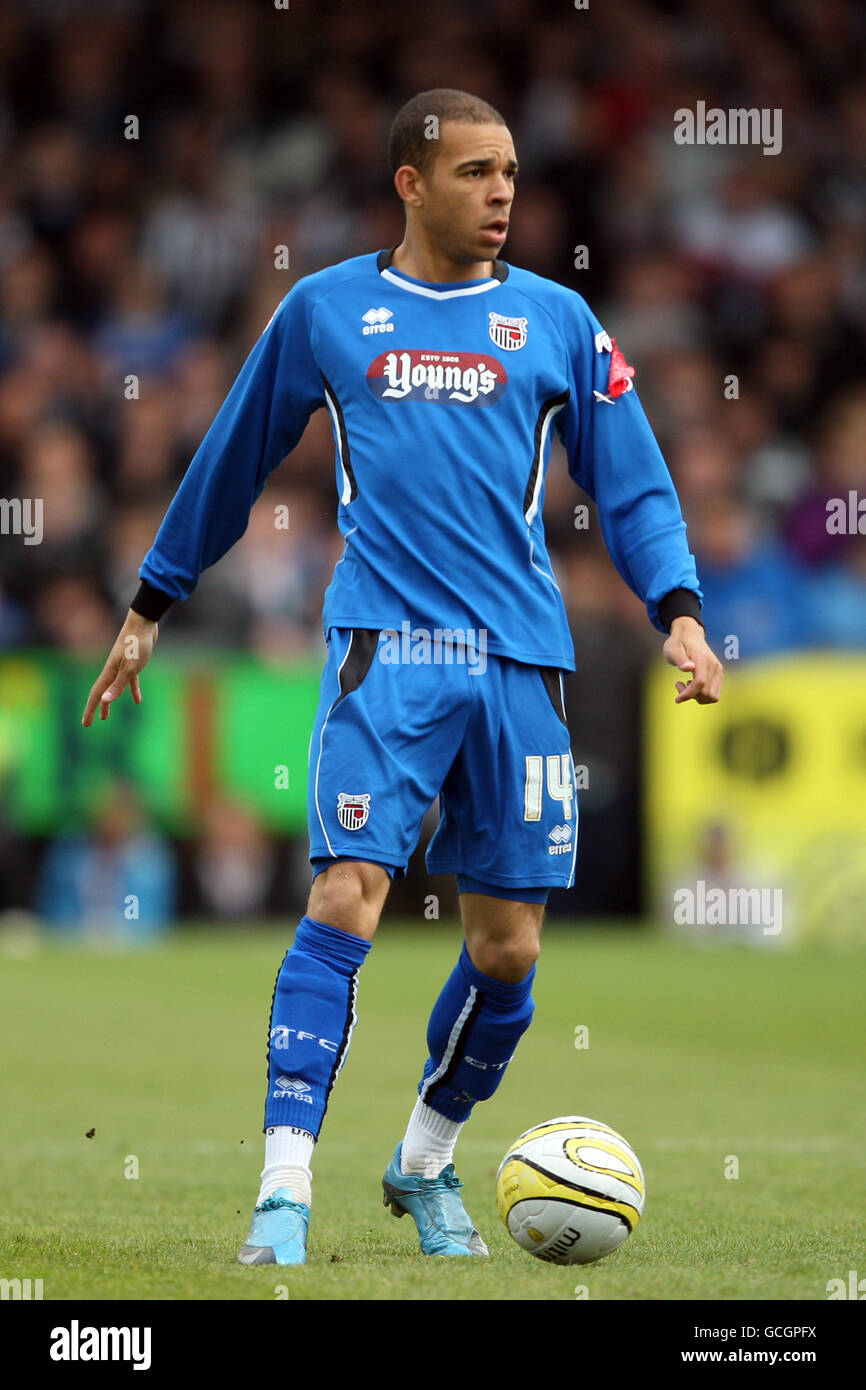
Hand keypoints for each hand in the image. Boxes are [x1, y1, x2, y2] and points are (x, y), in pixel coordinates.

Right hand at [81, 610, 158, 726]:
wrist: (144, 622)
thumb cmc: (137, 644)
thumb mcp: (130, 667)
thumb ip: (119, 684)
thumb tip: (106, 700)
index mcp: (110, 672)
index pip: (96, 695)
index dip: (90, 710)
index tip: (85, 724)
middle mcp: (113, 670)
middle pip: (102, 693)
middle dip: (95, 708)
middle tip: (91, 723)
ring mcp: (122, 666)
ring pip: (114, 688)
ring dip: (110, 702)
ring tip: (106, 716)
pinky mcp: (133, 663)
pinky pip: (130, 681)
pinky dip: (132, 691)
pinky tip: (138, 700)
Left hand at [662, 616, 722, 704]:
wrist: (689, 635)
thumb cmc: (678, 643)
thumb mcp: (672, 650)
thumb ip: (680, 660)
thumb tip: (689, 668)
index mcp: (702, 659)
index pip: (700, 683)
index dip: (688, 694)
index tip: (677, 699)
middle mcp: (714, 665)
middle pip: (707, 693)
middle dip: (691, 695)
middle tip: (679, 685)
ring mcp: (718, 670)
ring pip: (713, 696)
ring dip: (698, 697)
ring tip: (686, 685)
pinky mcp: (718, 674)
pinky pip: (714, 693)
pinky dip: (703, 695)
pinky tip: (692, 685)